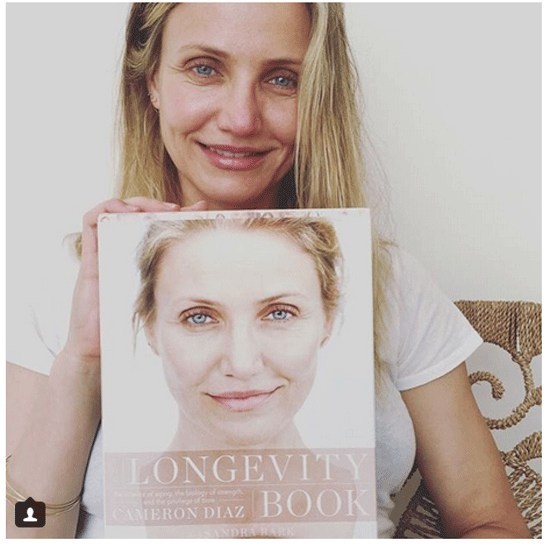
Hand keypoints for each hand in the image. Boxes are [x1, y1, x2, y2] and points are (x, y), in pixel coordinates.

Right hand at [61, 197, 206, 374]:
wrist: (99, 346)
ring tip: (154, 208)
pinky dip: (108, 208)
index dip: (175, 212)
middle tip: (175, 209)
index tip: (198, 209)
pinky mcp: (91, 255)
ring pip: (116, 210)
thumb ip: (180, 283)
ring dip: (136, 202)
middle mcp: (122, 249)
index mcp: (139, 257)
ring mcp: (106, 250)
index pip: (156, 224)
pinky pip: (92, 221)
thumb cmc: (131, 326)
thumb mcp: (163, 298)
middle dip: (156, 205)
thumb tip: (215, 271)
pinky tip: (128, 212)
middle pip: (137, 213)